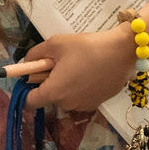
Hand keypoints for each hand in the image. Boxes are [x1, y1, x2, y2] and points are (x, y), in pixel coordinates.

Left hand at [19, 24, 136, 112]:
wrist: (122, 52)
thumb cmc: (86, 47)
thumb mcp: (56, 44)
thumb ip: (35, 55)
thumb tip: (26, 64)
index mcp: (55, 92)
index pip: (30, 102)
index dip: (26, 90)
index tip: (33, 76)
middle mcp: (67, 105)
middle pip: (49, 97)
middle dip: (50, 81)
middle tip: (61, 62)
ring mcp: (83, 106)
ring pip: (65, 97)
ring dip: (66, 85)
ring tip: (78, 64)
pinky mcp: (97, 103)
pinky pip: (80, 97)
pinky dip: (80, 87)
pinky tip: (91, 71)